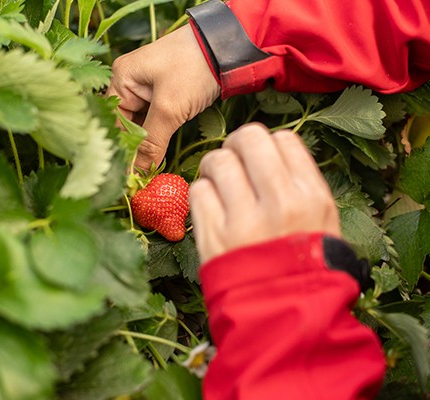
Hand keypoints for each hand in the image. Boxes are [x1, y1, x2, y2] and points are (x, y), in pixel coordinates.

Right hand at [107, 24, 220, 169]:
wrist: (228, 48)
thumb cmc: (193, 68)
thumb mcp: (170, 107)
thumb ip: (151, 142)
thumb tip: (138, 172)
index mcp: (121, 79)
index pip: (112, 123)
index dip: (120, 150)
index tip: (127, 177)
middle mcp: (129, 83)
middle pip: (124, 125)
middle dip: (133, 150)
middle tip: (139, 178)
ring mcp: (147, 89)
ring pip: (140, 126)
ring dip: (146, 145)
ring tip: (148, 171)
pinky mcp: (164, 94)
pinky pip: (154, 121)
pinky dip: (158, 137)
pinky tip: (158, 155)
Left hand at [189, 123, 340, 262]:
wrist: (283, 317)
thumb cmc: (304, 269)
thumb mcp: (323, 224)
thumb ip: (299, 185)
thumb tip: (270, 154)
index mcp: (312, 197)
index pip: (283, 139)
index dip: (267, 143)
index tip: (258, 156)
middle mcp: (280, 202)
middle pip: (248, 139)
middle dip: (236, 144)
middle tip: (233, 159)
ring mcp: (244, 220)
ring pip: (218, 161)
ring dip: (214, 166)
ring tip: (218, 182)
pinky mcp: (213, 236)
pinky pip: (197, 191)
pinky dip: (201, 193)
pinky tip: (210, 206)